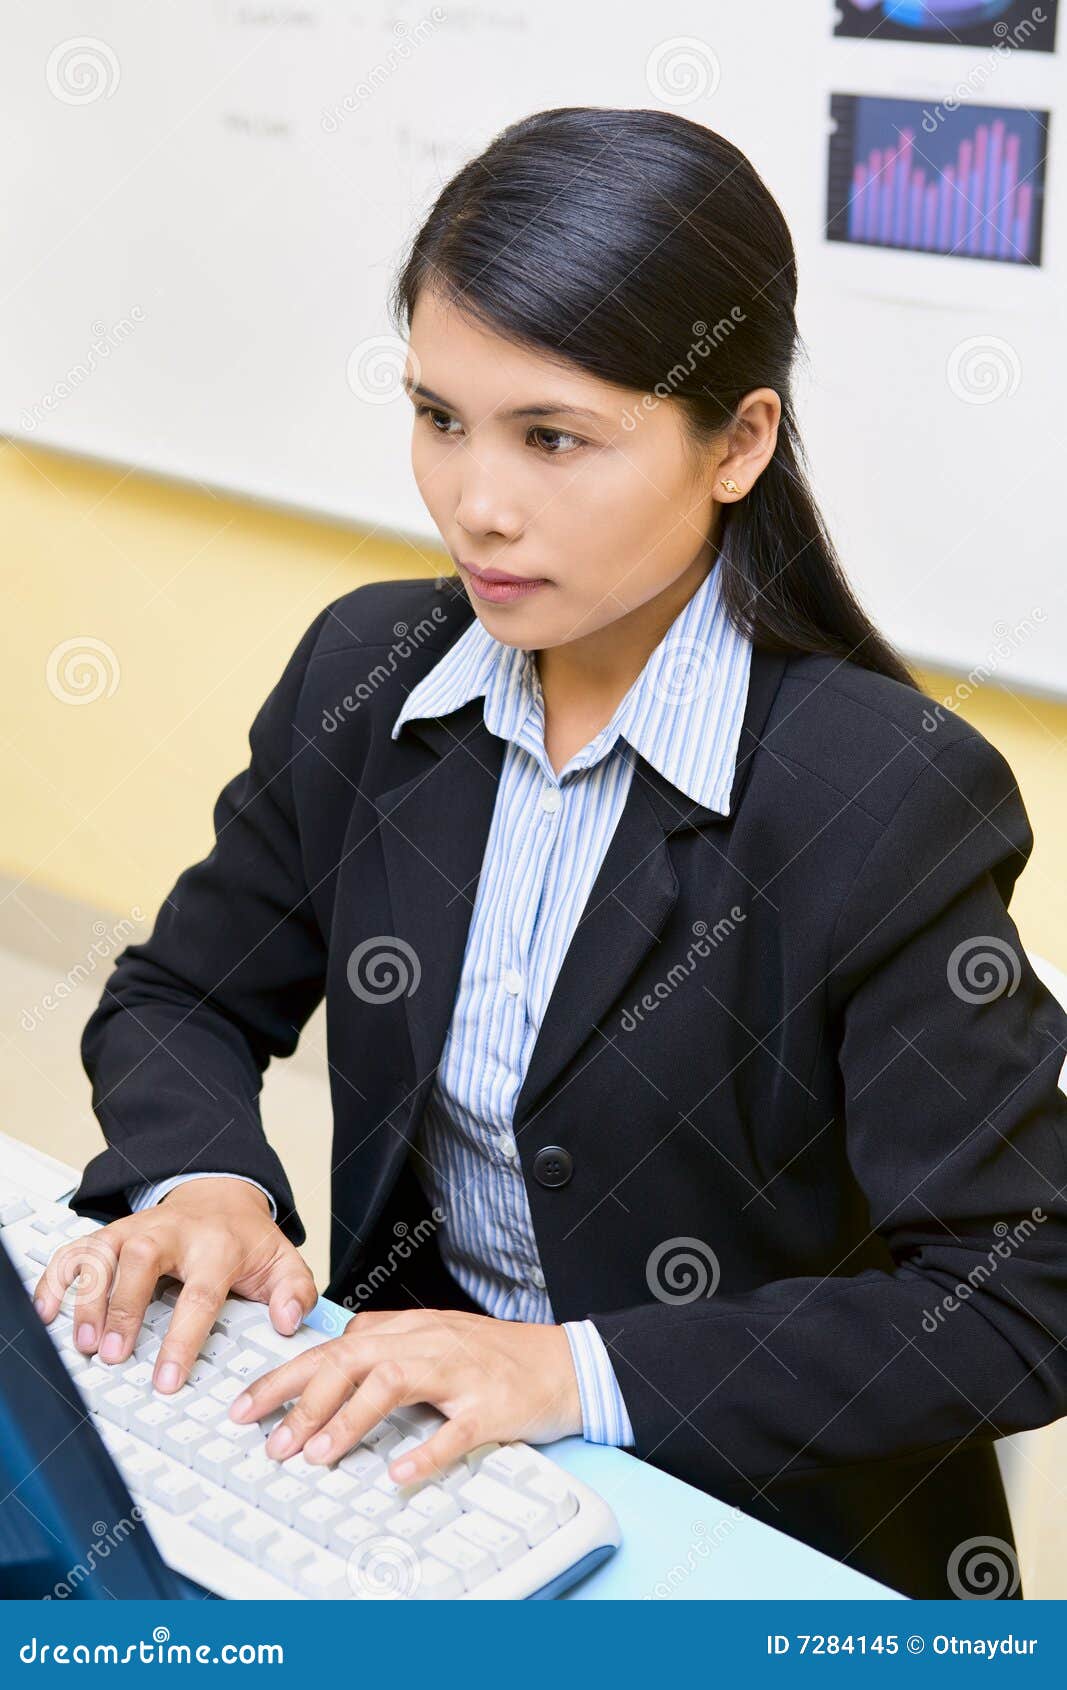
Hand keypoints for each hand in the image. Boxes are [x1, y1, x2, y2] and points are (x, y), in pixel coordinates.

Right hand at [32, 1177, 317, 1393]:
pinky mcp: (112, 1233)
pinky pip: (78, 1250)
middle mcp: (173, 1233)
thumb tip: (287, 1321)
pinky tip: (47, 1311)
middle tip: (112, 1354)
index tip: (166, 1379)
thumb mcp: (282, 1261)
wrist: (221, 1194)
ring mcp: (138, 1230)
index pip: (200, 1294)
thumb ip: (295, 1292)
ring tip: (84, 1344)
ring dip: (88, 1298)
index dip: (182, 1339)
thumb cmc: (246, 1240)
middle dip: (123, 1306)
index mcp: (218, 1245)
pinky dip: (57, 1278)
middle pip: (141, 1261)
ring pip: (105, 1253)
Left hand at [227, 1307, 582, 1484]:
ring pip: (393, 1382)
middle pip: (351, 1359)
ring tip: (318, 1456)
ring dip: (348, 1419)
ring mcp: (460, 1371)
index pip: (333, 1347)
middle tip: (269, 1441)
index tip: (246, 1407)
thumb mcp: (433, 1339)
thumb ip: (384, 1344)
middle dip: (302, 1399)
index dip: (284, 1376)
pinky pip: (455, 1429)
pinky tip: (399, 1475)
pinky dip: (425, 1452)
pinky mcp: (491, 1404)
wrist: (564, 1363)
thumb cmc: (496, 1357)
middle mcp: (427, 1342)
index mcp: (409, 1329)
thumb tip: (331, 1357)